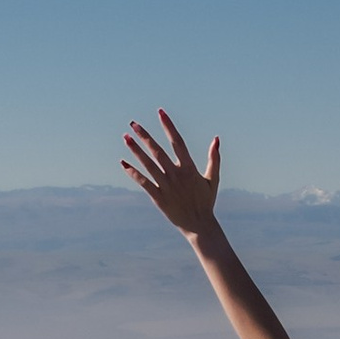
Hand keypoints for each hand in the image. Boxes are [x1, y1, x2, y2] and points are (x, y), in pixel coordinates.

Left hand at [123, 108, 221, 237]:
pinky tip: (123, 163)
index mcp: (189, 167)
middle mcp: (176, 174)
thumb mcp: (213, 179)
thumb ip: (214, 158)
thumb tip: (216, 139)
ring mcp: (166, 186)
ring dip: (136, 150)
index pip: (177, 141)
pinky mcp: (158, 198)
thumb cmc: (206, 201)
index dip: (168, 126)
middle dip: (145, 136)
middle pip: (157, 151)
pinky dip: (133, 173)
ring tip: (125, 137)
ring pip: (148, 164)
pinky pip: (143, 183)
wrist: (199, 225)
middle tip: (133, 123)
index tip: (160, 112)